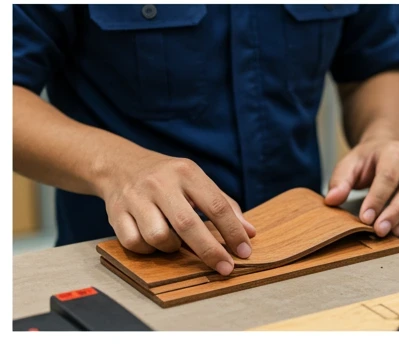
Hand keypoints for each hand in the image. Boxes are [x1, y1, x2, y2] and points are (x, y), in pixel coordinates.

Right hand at [97, 149, 255, 275]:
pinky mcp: (116, 214)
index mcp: (187, 172)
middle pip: (188, 224)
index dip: (232, 230)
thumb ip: (223, 204)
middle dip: (210, 250)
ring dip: (171, 248)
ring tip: (176, 243)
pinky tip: (153, 242)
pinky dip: (147, 250)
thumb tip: (249, 233)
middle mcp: (162, 184)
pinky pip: (134, 244)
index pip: (215, 204)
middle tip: (225, 267)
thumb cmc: (168, 177)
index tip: (244, 251)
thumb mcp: (196, 180)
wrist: (121, 165)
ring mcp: (137, 198)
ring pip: (158, 237)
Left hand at [325, 138, 398, 237]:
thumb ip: (340, 180)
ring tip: (394, 233)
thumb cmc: (367, 160)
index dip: (377, 199)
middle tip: (380, 231)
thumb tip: (332, 200)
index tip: (364, 219)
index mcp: (394, 152)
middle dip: (396, 212)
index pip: (388, 176)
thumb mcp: (350, 163)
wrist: (386, 150)